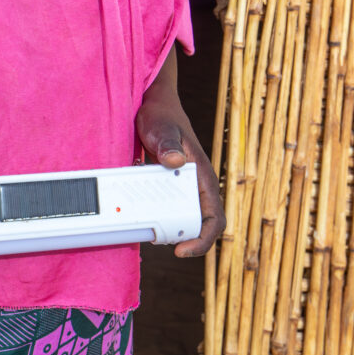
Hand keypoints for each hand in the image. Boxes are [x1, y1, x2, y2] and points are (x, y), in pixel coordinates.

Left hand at [135, 53, 224, 257]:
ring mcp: (180, 186)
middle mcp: (195, 185)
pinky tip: (139, 213)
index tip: (182, 249)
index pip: (215, 218)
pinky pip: (166, 207)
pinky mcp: (167, 184)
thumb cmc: (162, 115)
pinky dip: (156, 215)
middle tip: (157, 240)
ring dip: (168, 228)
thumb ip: (167, 143)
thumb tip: (175, 162)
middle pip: (197, 224)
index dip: (204, 239)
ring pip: (180, 218)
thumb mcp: (162, 128)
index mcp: (203, 177)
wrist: (152, 105)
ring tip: (147, 229)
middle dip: (181, 238)